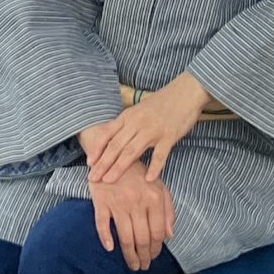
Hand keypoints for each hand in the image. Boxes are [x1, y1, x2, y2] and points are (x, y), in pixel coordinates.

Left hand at [82, 74, 208, 185]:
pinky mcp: (169, 136)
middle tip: (93, 178)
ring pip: (132, 151)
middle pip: (116, 145)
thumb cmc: (161, 103)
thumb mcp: (138, 110)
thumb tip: (113, 140)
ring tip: (109, 180)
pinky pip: (160, 155)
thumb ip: (127, 124)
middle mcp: (137, 123)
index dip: (97, 148)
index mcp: (128, 116)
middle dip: (103, 163)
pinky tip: (148, 179)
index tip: (89, 163)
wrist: (185, 92)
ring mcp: (153, 130)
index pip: (107, 133)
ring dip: (119, 167)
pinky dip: (154, 167)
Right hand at [90, 168, 176, 270]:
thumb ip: (168, 210)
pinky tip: (110, 248)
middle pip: (142, 238)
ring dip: (129, 254)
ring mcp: (118, 201)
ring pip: (125, 236)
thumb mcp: (159, 187)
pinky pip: (102, 223)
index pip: (158, 232)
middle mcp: (137, 201)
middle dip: (144, 256)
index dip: (156, 248)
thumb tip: (170, 235)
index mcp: (154, 198)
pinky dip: (105, 237)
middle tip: (142, 266)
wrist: (113, 153)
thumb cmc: (137, 174)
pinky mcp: (101, 200)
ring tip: (132, 264)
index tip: (153, 257)